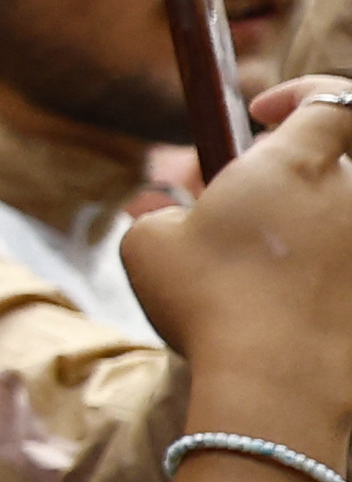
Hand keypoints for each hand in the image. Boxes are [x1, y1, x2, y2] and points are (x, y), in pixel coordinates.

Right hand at [123, 83, 351, 444]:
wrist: (278, 387)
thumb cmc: (207, 303)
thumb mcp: (149, 244)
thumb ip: (161, 212)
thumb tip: (167, 214)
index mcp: (297, 163)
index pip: (333, 98)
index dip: (300, 95)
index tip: (262, 113)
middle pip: (337, 164)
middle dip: (294, 180)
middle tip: (246, 216)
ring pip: (339, 223)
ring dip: (306, 236)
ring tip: (262, 277)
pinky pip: (343, 275)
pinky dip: (321, 285)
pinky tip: (283, 319)